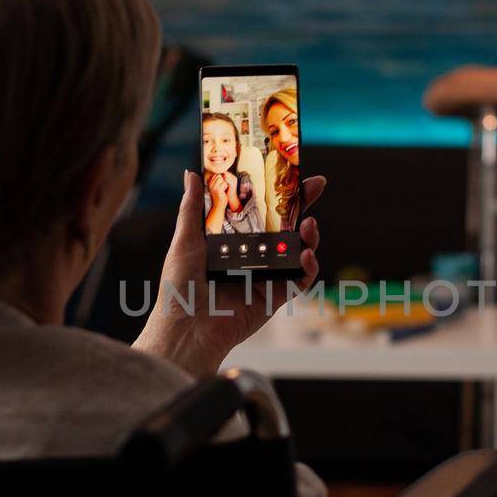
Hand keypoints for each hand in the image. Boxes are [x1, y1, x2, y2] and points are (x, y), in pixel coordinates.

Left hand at [135, 170, 325, 376]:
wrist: (186, 327)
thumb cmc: (180, 287)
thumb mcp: (185, 239)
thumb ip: (193, 207)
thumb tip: (191, 173)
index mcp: (233, 238)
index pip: (260, 209)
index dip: (277, 190)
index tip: (292, 170)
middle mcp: (253, 254)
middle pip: (285, 224)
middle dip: (304, 204)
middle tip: (317, 185)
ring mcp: (267, 274)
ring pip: (297, 249)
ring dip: (309, 235)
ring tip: (309, 225)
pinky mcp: (276, 295)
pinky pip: (300, 279)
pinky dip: (308, 267)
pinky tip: (305, 255)